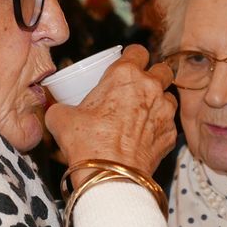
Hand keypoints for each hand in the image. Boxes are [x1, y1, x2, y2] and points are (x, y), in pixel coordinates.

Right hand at [45, 45, 177, 186]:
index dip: (132, 57)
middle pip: (162, 69)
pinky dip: (159, 127)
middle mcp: (150, 87)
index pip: (137, 51)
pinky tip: (144, 136)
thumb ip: (60, 106)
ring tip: (142, 114)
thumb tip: (56, 109)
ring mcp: (165, 111)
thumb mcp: (60, 118)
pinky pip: (168, 124)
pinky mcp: (170, 134)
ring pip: (169, 96)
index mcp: (125, 74)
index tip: (126, 64)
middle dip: (153, 75)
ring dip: (158, 101)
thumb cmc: (87, 144)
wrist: (110, 176)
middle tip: (138, 87)